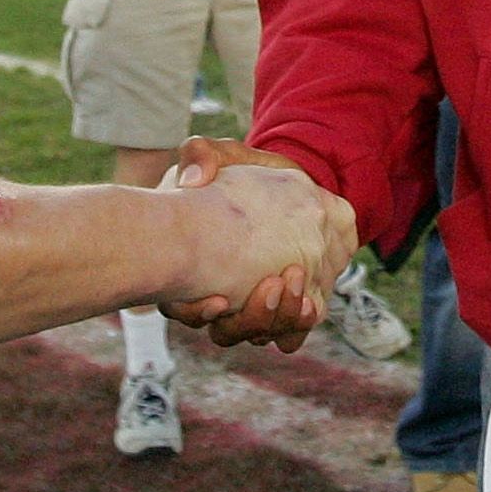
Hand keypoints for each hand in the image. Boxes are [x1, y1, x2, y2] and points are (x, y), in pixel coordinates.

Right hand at [160, 137, 354, 349]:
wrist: (273, 185)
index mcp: (188, 270)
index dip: (196, 312)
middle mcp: (215, 298)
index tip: (219, 300)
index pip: (180, 306)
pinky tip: (310, 303)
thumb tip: (192, 179)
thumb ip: (199, 156)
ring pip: (260, 335)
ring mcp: (250, 305)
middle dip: (252, 318)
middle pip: (226, 331)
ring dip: (279, 320)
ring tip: (299, 291)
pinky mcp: (284, 305)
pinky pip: (288, 333)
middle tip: (273, 284)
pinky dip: (298, 324)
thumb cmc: (235, 175)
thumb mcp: (213, 157)